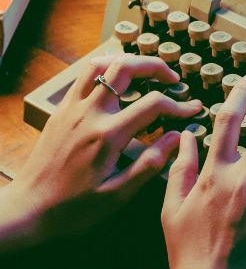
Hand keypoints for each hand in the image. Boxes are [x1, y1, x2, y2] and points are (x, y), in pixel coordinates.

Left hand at [1, 53, 201, 247]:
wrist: (30, 207)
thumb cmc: (74, 207)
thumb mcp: (117, 195)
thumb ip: (149, 164)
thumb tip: (175, 138)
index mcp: (108, 135)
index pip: (153, 105)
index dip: (178, 105)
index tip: (192, 110)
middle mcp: (89, 113)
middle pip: (125, 68)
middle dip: (155, 67)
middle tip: (172, 79)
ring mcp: (72, 108)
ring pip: (101, 64)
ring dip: (127, 62)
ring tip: (145, 72)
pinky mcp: (61, 110)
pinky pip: (83, 76)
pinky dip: (104, 70)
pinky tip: (115, 83)